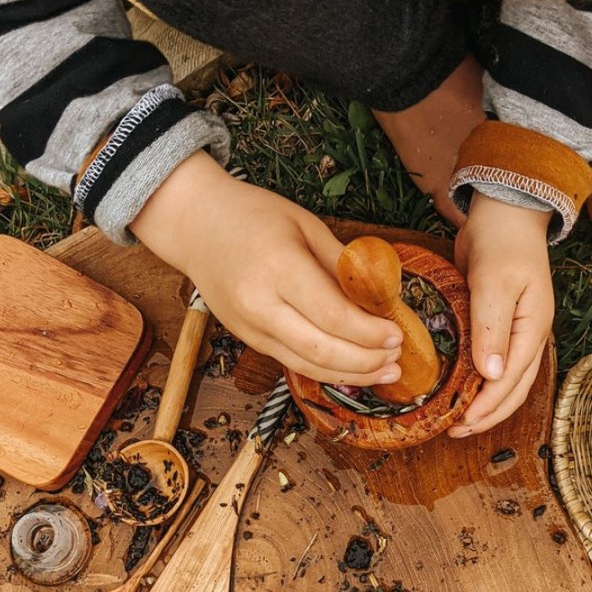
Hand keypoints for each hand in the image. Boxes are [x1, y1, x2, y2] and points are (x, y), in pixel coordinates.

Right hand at [130, 151, 402, 385]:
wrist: (194, 224)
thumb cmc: (252, 216)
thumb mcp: (305, 225)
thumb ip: (342, 264)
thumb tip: (382, 295)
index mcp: (279, 269)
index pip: (333, 315)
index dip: (369, 333)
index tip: (398, 333)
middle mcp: (260, 305)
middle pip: (320, 350)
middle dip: (365, 360)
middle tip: (397, 358)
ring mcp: (249, 327)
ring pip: (306, 365)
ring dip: (350, 375)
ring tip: (384, 372)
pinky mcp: (246, 338)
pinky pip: (291, 362)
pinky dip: (325, 369)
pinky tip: (352, 369)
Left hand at [448, 193, 553, 435]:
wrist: (503, 211)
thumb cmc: (503, 242)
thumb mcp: (496, 283)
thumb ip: (492, 328)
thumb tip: (491, 375)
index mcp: (534, 330)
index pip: (512, 380)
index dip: (488, 407)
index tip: (463, 423)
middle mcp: (528, 336)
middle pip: (512, 388)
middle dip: (487, 414)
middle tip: (455, 431)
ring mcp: (514, 331)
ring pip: (503, 379)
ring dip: (483, 402)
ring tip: (456, 419)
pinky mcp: (497, 324)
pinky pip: (490, 361)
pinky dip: (476, 380)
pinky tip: (457, 387)